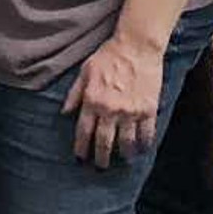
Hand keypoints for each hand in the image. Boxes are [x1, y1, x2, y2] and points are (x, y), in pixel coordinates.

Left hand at [61, 35, 162, 168]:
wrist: (136, 47)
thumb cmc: (108, 56)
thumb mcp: (85, 71)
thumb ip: (74, 94)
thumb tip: (64, 112)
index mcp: (92, 100)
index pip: (84, 131)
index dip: (81, 147)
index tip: (80, 157)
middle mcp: (110, 110)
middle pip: (104, 141)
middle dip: (101, 157)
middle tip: (100, 167)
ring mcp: (131, 112)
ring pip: (126, 142)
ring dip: (123, 154)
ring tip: (121, 159)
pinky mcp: (148, 110)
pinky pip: (146, 134)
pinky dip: (143, 144)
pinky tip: (141, 149)